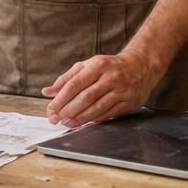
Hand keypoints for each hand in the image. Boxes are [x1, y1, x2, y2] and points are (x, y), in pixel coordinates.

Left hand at [41, 50, 163, 126]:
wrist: (141, 66)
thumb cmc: (108, 66)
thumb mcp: (87, 66)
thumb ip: (66, 78)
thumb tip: (47, 92)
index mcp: (98, 65)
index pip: (75, 84)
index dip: (61, 98)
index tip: (51, 108)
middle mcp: (111, 78)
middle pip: (85, 98)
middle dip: (69, 110)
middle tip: (57, 119)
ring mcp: (122, 91)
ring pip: (97, 108)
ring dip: (80, 118)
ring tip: (68, 122)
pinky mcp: (129, 102)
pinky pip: (108, 114)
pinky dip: (94, 120)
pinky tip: (84, 122)